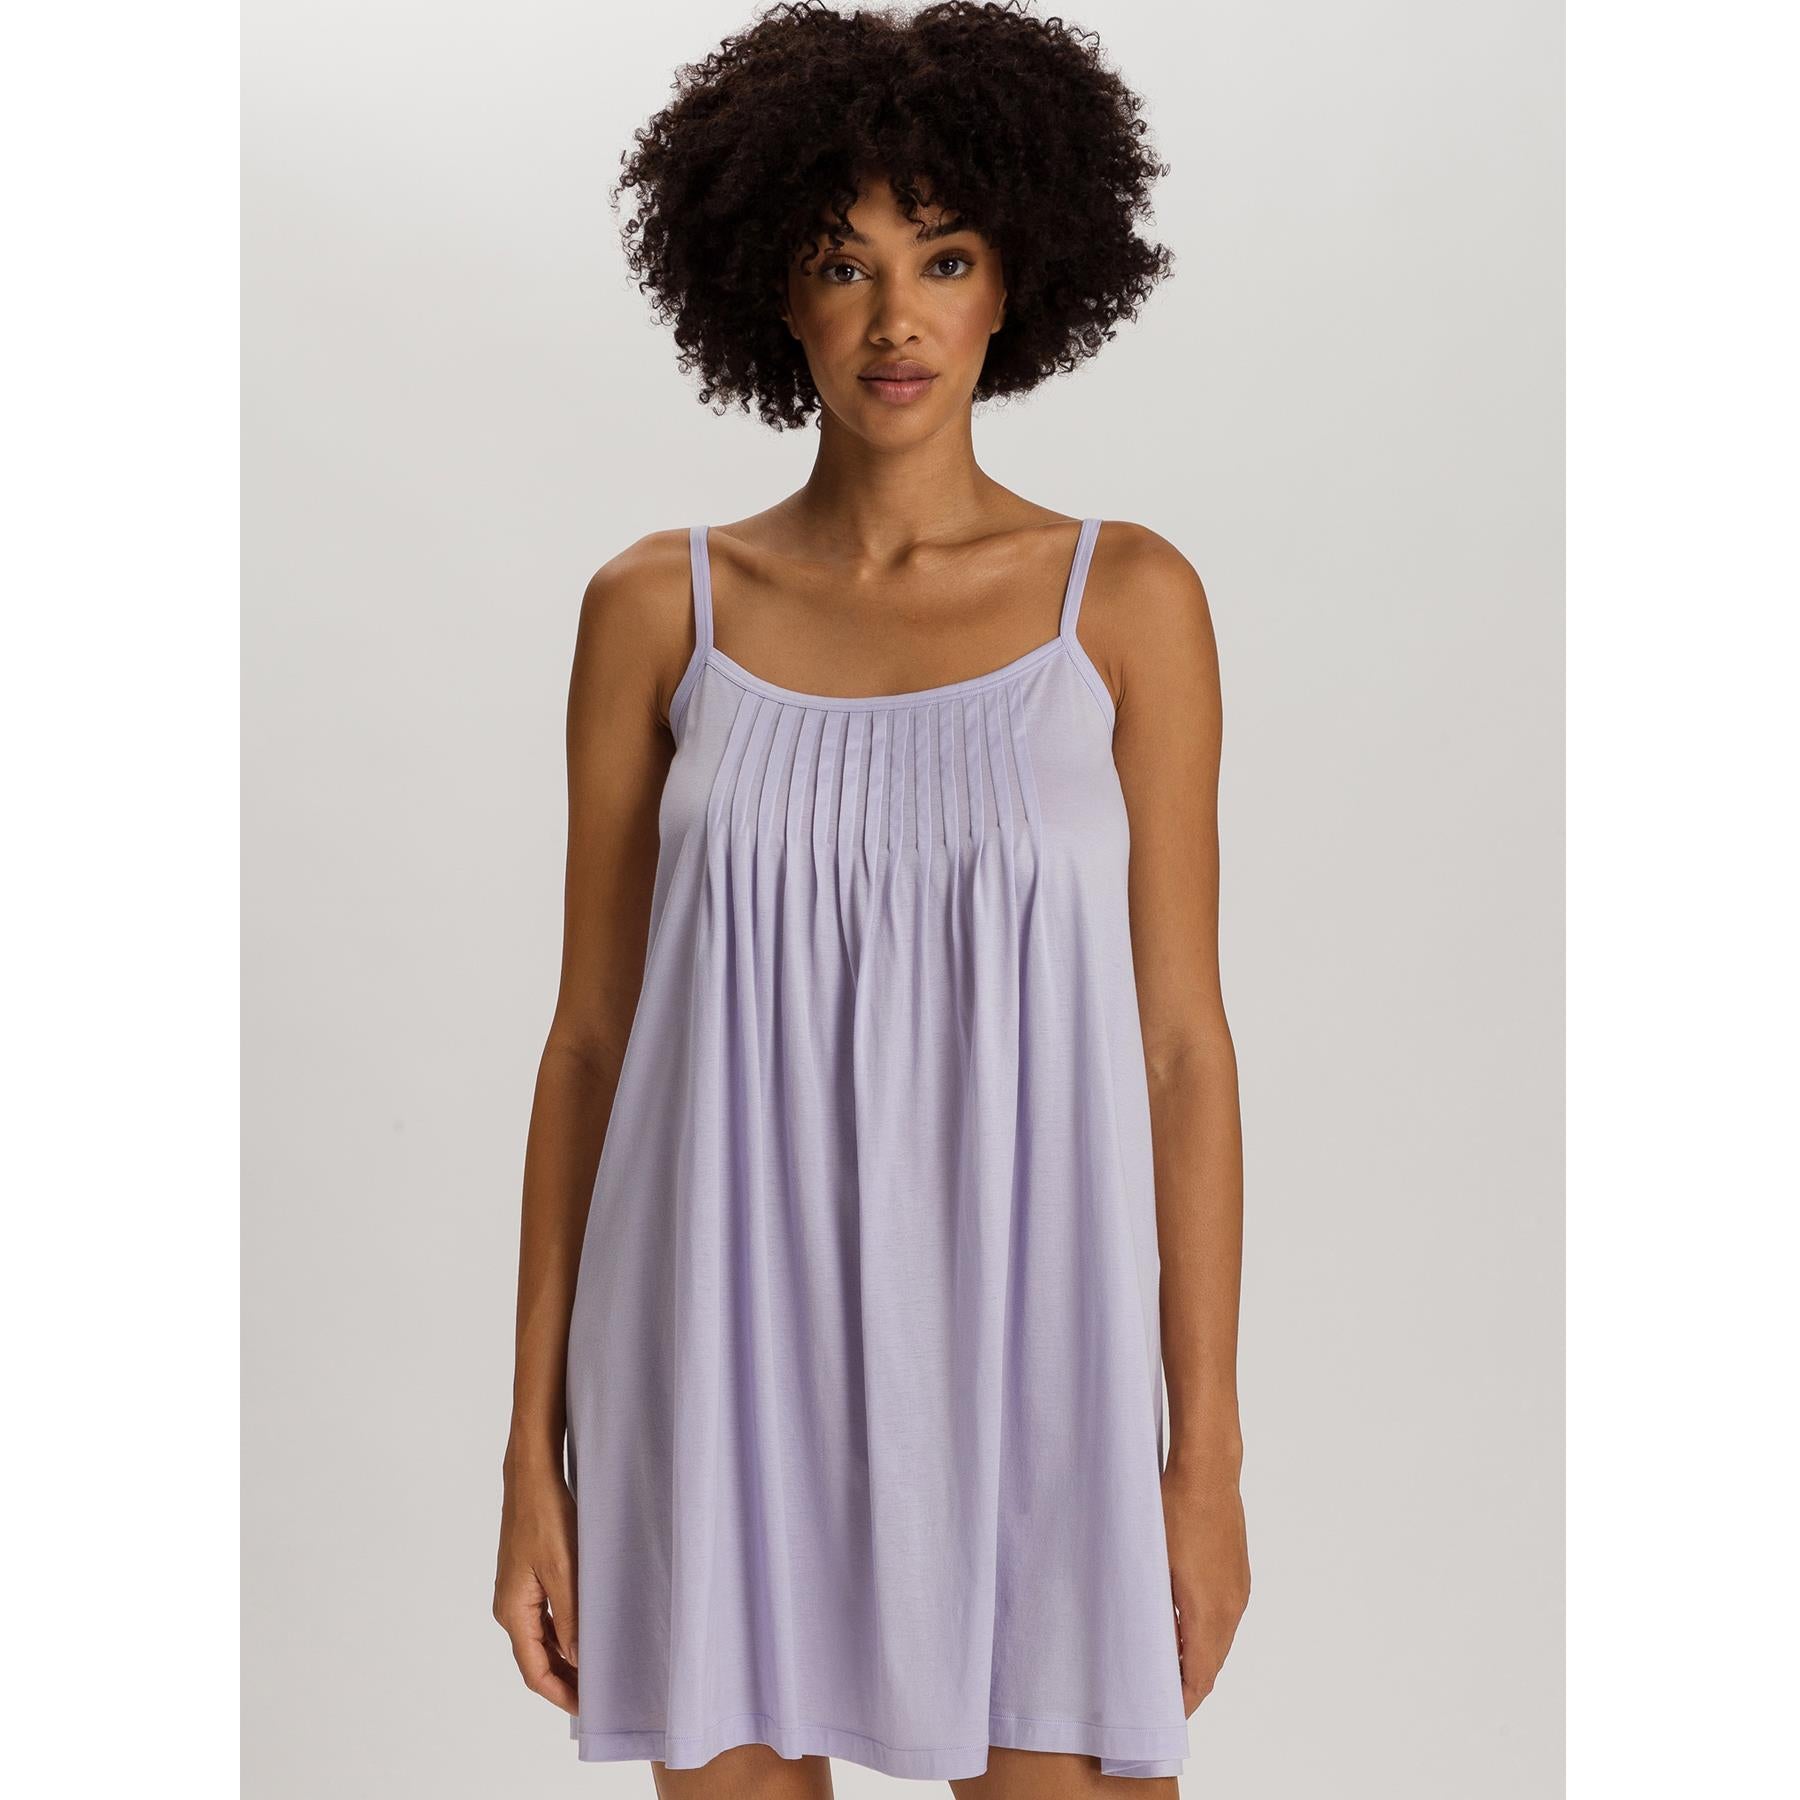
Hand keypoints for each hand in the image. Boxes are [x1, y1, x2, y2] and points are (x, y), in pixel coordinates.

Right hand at [493, 1464, 579, 1713]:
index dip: (561, 1693)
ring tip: (597, 1667)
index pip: (534, 1671)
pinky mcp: (527, 1578)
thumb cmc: (546, 1517)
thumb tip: (579, 1661)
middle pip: (535, 1659)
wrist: (531, 1476)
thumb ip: (571, 1618)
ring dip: (565, 1657)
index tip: (589, 1706)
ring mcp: (517, 1592)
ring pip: (541, 1639)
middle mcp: (509, 1607)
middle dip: (565, 1679)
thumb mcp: (565, 1570)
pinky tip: (585, 1633)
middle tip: (599, 1691)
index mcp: (513, 1611)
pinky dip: (563, 1633)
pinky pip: (544, 1618)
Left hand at [1161, 1460, 1250, 1713]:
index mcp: (1209, 1612)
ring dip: (1198, 1656)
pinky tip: (1183, 1624)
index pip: (1200, 1676)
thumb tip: (1148, 1645)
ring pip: (1221, 1641)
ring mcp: (1239, 1589)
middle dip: (1189, 1683)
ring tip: (1167, 1663)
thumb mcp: (1151, 1563)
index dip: (1183, 1701)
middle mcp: (1231, 1607)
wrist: (1208, 1471)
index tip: (1163, 1714)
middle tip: (1159, 1695)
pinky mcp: (1239, 1573)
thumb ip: (1154, 1611)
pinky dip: (1207, 1632)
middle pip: (1213, 1664)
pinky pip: (1225, 1617)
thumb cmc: (1172, 1511)